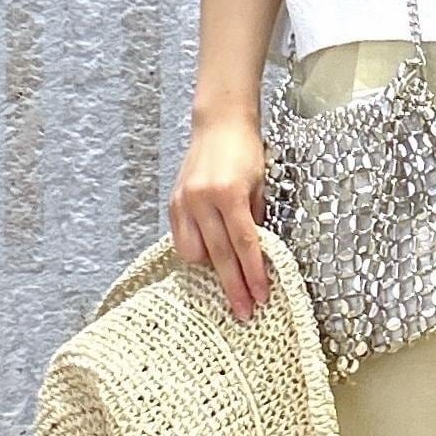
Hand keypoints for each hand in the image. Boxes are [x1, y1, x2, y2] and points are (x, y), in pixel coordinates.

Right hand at [169, 111, 269, 319]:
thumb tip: (256, 255)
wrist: (220, 124)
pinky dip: (195, 253)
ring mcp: (184, 202)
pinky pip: (181, 240)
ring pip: (194, 253)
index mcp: (229, 194)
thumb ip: (256, 219)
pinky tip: (208, 260)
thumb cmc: (246, 151)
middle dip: (234, 286)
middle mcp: (202, 200)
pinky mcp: (173, 203)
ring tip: (229, 280)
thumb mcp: (260, 184)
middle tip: (245, 311)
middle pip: (220, 256)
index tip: (262, 296)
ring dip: (212, 270)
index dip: (253, 274)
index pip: (244, 245)